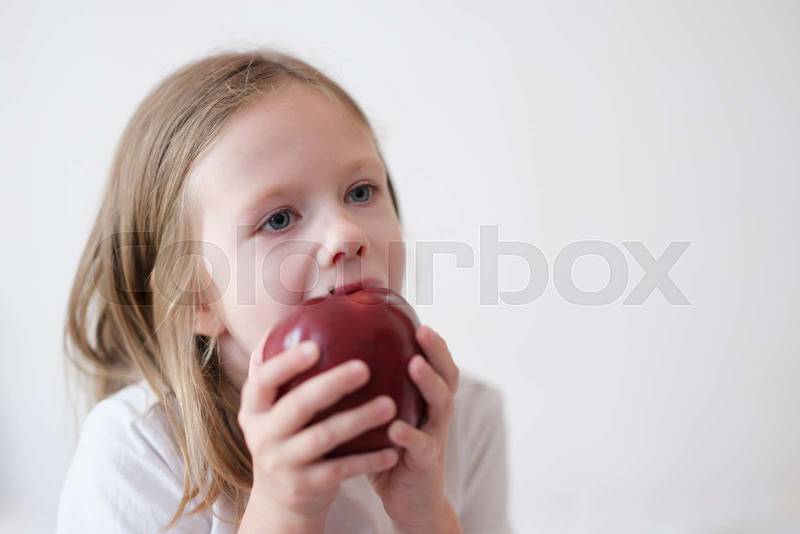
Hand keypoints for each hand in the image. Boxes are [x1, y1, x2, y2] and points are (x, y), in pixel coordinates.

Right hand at [237, 331, 399, 532]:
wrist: (282, 498)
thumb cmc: (288, 435)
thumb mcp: (275, 406)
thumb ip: (284, 368)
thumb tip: (309, 308)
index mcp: (255, 407)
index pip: (263, 380)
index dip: (286, 363)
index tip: (314, 347)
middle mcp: (263, 434)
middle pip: (297, 407)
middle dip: (330, 385)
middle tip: (364, 368)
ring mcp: (282, 463)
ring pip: (323, 438)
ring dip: (358, 420)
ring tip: (389, 404)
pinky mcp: (305, 486)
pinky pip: (341, 470)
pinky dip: (368, 460)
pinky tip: (393, 449)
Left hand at [367, 325, 461, 533]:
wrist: (408, 501)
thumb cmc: (388, 452)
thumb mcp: (380, 417)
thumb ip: (368, 391)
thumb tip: (332, 356)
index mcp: (426, 401)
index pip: (436, 363)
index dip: (431, 340)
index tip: (416, 314)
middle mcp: (436, 414)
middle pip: (448, 376)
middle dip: (438, 351)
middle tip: (423, 331)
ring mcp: (435, 437)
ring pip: (442, 405)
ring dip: (429, 383)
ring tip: (414, 365)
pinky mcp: (427, 464)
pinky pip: (421, 446)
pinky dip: (409, 435)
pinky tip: (394, 427)